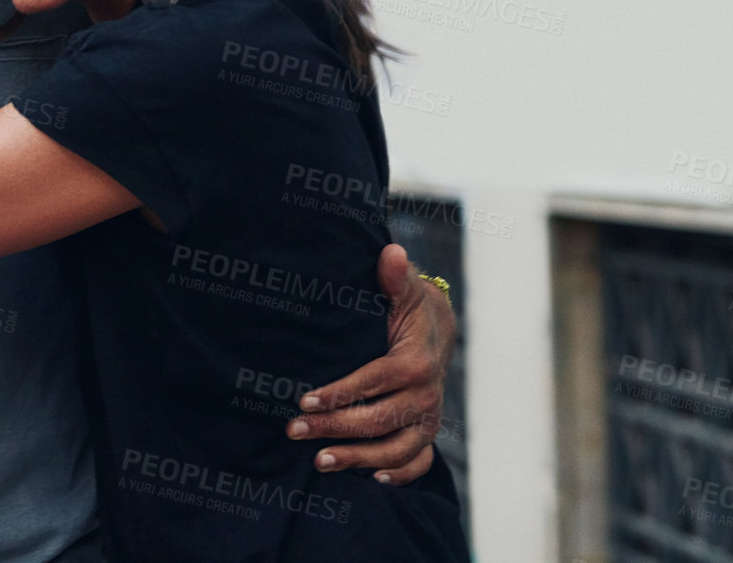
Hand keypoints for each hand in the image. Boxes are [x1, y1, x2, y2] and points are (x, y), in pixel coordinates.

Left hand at [284, 244, 454, 483]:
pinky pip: (419, 461)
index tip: (304, 400)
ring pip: (396, 448)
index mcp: (416, 361)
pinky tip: (373, 479)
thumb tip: (390, 253)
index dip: (340, 393)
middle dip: (334, 427)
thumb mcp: (401, 289)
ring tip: (320, 461)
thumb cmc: (407, 307)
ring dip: (358, 458)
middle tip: (294, 431)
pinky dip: (400, 474)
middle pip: (379, 420)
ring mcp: (429, 417)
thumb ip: (393, 275)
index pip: (374, 382)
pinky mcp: (429, 432)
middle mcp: (426, 394)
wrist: (438, 328)